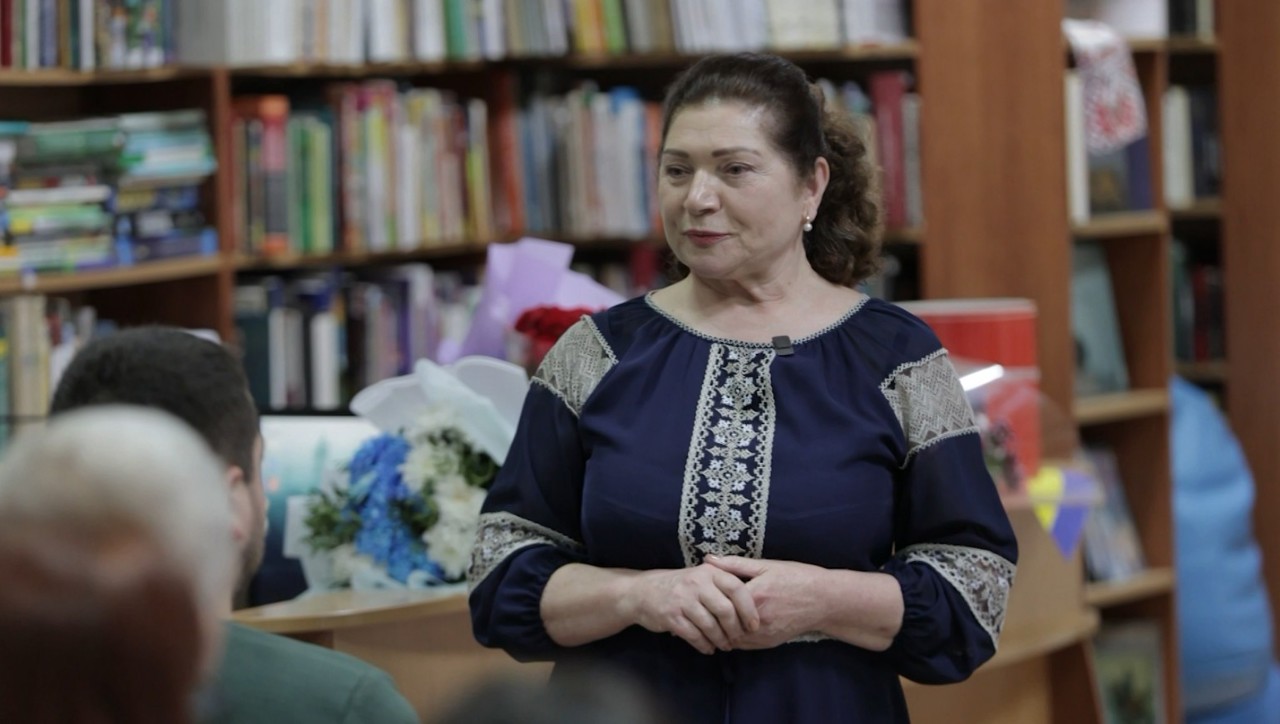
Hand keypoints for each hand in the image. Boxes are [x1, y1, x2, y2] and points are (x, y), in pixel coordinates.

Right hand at [622, 564, 759, 654]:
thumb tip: (753, 604)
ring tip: (725, 645)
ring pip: (710, 626)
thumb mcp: (701, 576)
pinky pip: (694, 635)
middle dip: (735, 629)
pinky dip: (704, 645)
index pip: (736, 588)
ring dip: (720, 640)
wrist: (643, 592)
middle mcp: (696, 583)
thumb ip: (723, 584)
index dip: (749, 608)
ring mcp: (683, 600)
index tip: (754, 624)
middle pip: (725, 610)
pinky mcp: (671, 616)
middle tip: (738, 639)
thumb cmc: (680, 586)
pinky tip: (708, 648)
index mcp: (709, 572)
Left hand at [703, 555, 827, 649]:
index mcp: (755, 595)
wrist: (824, 599)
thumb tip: (708, 559)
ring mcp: (765, 634)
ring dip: (721, 631)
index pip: (720, 604)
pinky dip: (734, 638)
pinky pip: (745, 645)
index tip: (698, 597)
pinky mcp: (770, 642)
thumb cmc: (796, 577)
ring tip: (711, 620)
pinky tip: (729, 628)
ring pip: (732, 639)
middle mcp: (758, 618)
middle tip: (699, 611)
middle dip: (711, 619)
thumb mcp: (766, 565)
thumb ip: (735, 564)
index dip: (707, 602)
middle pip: (723, 625)